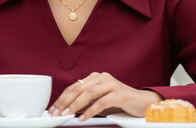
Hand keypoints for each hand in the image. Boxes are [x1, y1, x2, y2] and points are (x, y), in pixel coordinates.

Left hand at [48, 72, 162, 120]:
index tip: (53, 109)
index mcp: (96, 77)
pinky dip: (90, 111)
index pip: (74, 87)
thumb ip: (86, 102)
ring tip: (67, 114)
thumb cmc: (120, 102)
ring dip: (75, 106)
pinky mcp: (119, 93)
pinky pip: (101, 102)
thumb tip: (68, 109)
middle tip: (57, 112)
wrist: (142, 102)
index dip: (62, 98)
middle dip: (65, 102)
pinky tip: (83, 117)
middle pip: (78, 89)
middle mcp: (102, 77)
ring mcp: (111, 84)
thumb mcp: (100, 100)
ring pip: (88, 94)